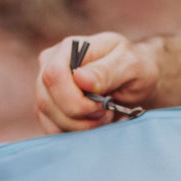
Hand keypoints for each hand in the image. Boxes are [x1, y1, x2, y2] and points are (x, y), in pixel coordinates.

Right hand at [35, 32, 159, 133]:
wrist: (134, 81)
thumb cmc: (134, 68)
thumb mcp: (131, 65)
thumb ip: (107, 71)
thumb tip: (80, 78)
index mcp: (69, 48)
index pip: (54, 75)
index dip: (75, 99)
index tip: (101, 105)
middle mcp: (50, 64)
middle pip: (46, 100)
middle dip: (79, 116)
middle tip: (105, 112)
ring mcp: (46, 86)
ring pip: (46, 116)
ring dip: (77, 126)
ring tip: (101, 116)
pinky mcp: (48, 106)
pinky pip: (50, 127)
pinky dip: (72, 133)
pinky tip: (90, 123)